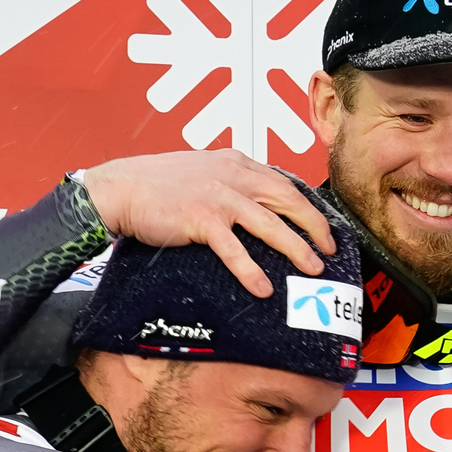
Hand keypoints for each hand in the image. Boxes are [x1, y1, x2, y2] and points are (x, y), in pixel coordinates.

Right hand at [82, 150, 333, 297]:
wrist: (122, 188)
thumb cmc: (157, 183)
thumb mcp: (203, 171)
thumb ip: (231, 182)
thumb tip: (257, 205)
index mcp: (237, 163)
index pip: (285, 183)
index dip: (309, 207)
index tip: (322, 227)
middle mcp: (234, 176)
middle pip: (288, 201)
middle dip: (314, 228)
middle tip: (329, 251)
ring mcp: (219, 197)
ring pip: (270, 225)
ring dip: (296, 249)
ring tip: (312, 270)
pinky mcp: (202, 220)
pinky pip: (234, 250)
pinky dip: (251, 270)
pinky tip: (263, 289)